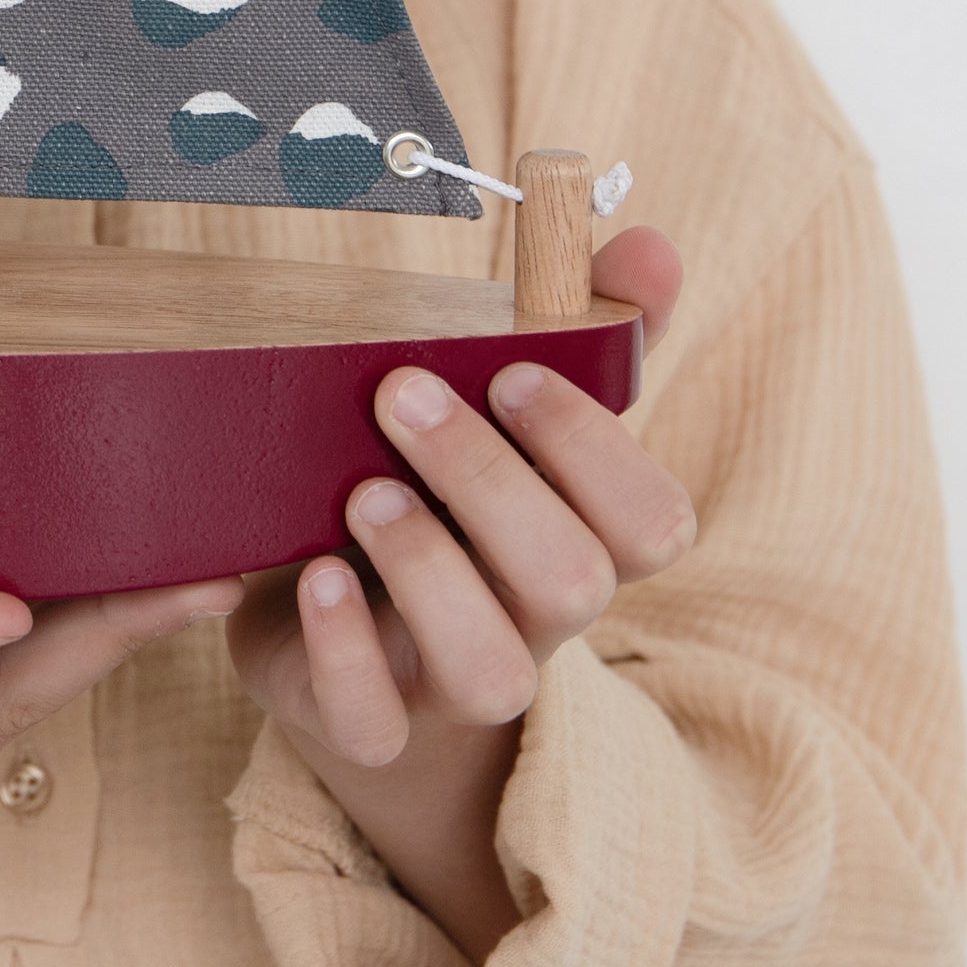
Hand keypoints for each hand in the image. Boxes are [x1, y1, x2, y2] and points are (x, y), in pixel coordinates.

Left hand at [226, 228, 693, 959]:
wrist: (330, 617)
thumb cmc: (435, 488)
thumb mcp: (499, 407)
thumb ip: (584, 325)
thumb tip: (649, 245)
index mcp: (577, 537)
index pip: (651, 522)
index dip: (593, 449)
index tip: (509, 370)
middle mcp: (531, 620)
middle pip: (571, 585)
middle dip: (489, 481)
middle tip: (400, 393)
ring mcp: (449, 683)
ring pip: (493, 672)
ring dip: (428, 568)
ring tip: (361, 492)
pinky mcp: (363, 721)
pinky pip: (371, 721)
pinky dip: (344, 649)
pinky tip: (315, 574)